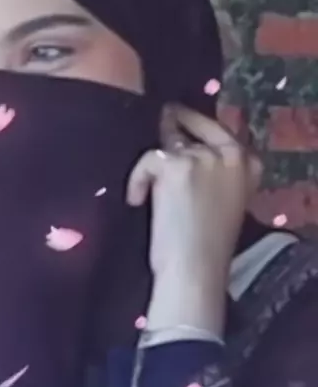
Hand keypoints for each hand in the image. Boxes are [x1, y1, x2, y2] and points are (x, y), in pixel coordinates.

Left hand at [127, 103, 261, 282]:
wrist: (196, 268)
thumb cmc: (209, 247)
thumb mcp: (226, 201)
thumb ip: (216, 175)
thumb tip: (186, 153)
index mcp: (249, 165)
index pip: (222, 131)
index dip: (198, 124)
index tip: (182, 121)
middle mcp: (230, 154)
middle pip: (195, 128)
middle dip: (175, 125)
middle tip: (161, 118)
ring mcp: (203, 156)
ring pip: (168, 144)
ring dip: (153, 165)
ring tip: (143, 192)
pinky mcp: (175, 165)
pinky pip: (148, 159)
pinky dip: (137, 179)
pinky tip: (137, 200)